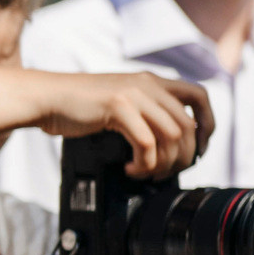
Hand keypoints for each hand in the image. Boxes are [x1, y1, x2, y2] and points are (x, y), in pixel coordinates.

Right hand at [30, 70, 213, 178]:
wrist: (45, 98)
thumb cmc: (76, 106)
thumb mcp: (120, 102)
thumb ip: (144, 111)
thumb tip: (169, 142)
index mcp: (151, 81)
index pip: (200, 96)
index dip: (208, 124)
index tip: (198, 148)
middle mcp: (147, 85)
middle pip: (189, 125)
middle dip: (184, 156)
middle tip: (167, 172)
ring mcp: (133, 94)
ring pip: (173, 136)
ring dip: (164, 163)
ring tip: (147, 173)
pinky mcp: (118, 107)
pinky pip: (147, 143)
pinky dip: (144, 163)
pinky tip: (131, 168)